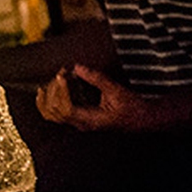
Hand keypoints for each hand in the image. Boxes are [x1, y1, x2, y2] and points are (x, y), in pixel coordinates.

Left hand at [34, 64, 165, 131]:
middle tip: (60, 73)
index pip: (65, 107)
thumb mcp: (117, 91)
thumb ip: (96, 79)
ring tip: (52, 81)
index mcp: (90, 120)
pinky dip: (51, 101)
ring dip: (48, 97)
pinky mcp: (81, 119)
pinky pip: (58, 113)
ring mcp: (80, 123)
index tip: (62, 75)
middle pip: (54, 112)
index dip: (60, 90)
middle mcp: (82, 124)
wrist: (143, 120)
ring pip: (52, 115)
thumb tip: (78, 68)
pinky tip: (50, 91)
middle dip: (53, 91)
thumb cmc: (133, 109)